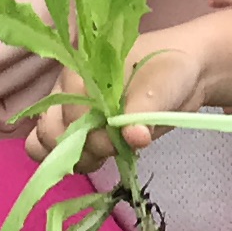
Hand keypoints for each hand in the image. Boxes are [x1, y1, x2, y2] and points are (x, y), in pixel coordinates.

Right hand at [27, 26, 215, 166]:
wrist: (185, 74)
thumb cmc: (170, 71)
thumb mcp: (162, 87)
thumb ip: (143, 112)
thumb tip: (133, 136)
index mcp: (80, 72)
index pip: (69, 115)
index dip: (93, 135)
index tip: (122, 138)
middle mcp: (67, 91)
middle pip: (49, 132)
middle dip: (79, 149)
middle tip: (113, 148)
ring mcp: (72, 110)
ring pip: (46, 143)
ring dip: (73, 157)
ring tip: (106, 154)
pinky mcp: (82, 128)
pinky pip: (59, 149)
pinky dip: (73, 159)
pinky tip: (98, 159)